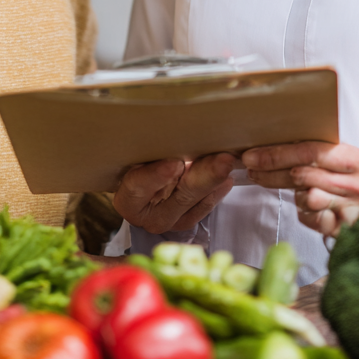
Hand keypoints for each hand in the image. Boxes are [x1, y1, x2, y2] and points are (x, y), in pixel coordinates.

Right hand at [113, 153, 235, 234]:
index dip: (157, 175)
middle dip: (204, 176)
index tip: (175, 163)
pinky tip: (227, 178)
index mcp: (128, 199)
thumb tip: (173, 136)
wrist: (139, 187)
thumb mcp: (135, 159)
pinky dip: (216, 192)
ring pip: (195, 200)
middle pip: (178, 195)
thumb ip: (149, 153)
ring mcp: (170, 221)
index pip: (139, 186)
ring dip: (215, 181)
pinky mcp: (185, 222)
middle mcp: (148, 217)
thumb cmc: (134, 167)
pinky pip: (204, 208)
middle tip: (222, 161)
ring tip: (229, 163)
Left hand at [242, 141, 358, 237]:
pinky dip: (307, 214)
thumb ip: (317, 152)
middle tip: (251, 169)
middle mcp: (355, 184)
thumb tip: (270, 147)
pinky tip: (313, 207)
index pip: (308, 152)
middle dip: (270, 173)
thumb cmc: (358, 175)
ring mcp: (352, 208)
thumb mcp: (344, 156)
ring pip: (306, 199)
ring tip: (300, 189)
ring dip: (296, 194)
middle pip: (301, 175)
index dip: (275, 154)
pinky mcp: (348, 229)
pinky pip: (314, 220)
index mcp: (353, 158)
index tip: (251, 156)